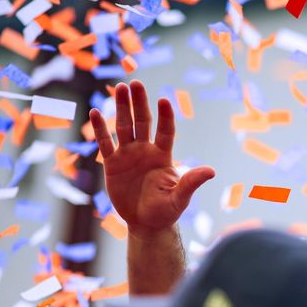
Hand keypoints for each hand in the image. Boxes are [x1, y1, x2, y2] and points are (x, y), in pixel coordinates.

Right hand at [90, 81, 214, 239]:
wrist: (146, 223)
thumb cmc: (167, 211)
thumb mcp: (180, 197)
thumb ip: (191, 182)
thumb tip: (211, 171)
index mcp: (163, 156)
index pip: (165, 132)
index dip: (165, 117)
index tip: (164, 100)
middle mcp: (146, 151)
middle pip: (142, 122)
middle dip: (139, 103)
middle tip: (135, 83)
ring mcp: (128, 155)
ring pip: (124, 127)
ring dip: (121, 108)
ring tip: (119, 88)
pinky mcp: (113, 164)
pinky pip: (105, 143)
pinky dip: (100, 129)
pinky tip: (95, 112)